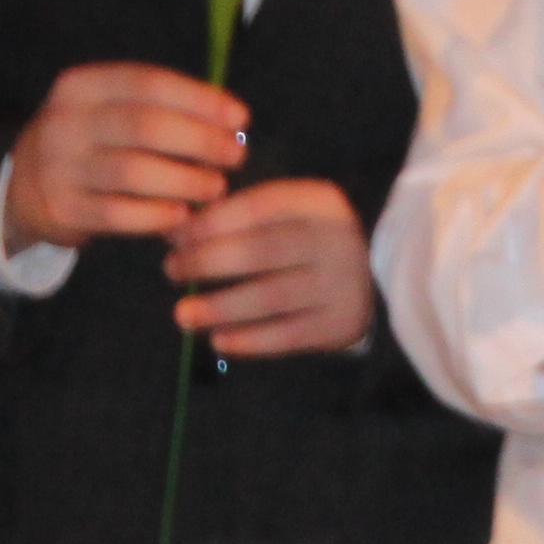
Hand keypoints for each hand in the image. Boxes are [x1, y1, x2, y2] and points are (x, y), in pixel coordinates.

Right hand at [4, 62, 248, 253]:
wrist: (23, 186)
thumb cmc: (93, 141)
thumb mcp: (112, 110)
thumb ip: (162, 109)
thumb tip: (231, 122)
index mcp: (83, 85)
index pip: (150, 83)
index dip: (201, 99)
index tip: (241, 116)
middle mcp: (65, 121)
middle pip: (146, 126)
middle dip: (200, 141)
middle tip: (236, 156)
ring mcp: (58, 167)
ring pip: (134, 172)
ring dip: (185, 181)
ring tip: (216, 188)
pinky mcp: (61, 209)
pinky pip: (118, 214)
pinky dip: (157, 216)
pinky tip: (183, 215)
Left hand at [167, 176, 374, 357]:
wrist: (372, 275)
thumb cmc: (308, 240)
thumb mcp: (285, 214)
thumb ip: (237, 218)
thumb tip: (174, 232)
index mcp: (319, 202)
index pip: (259, 207)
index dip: (211, 222)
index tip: (174, 237)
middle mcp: (336, 238)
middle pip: (262, 251)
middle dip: (208, 261)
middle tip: (171, 270)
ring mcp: (342, 283)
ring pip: (270, 298)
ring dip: (220, 307)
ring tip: (183, 315)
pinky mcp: (340, 323)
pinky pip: (286, 336)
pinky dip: (248, 341)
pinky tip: (218, 340)